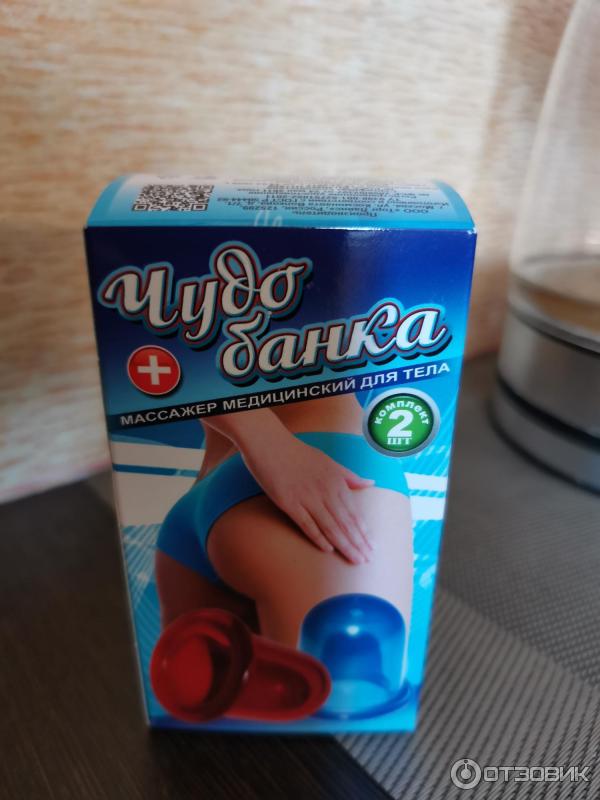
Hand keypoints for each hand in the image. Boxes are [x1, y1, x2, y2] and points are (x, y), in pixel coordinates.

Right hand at [241, 429, 374, 563]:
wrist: (270, 444)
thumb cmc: (299, 453)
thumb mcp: (329, 462)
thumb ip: (349, 476)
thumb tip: (371, 483)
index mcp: (336, 482)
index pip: (354, 512)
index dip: (364, 531)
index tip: (372, 547)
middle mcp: (325, 491)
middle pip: (345, 523)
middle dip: (358, 543)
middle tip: (367, 560)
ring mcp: (307, 498)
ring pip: (330, 526)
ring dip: (344, 544)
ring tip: (354, 559)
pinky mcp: (289, 503)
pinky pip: (307, 524)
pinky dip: (318, 537)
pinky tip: (328, 549)